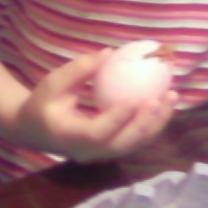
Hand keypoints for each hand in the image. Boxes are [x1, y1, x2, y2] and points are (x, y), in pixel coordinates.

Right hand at [14, 50, 177, 162]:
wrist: (36, 131)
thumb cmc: (43, 103)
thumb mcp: (52, 83)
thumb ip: (77, 70)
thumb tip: (109, 53)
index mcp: (69, 137)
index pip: (96, 133)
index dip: (117, 119)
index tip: (134, 99)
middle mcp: (88, 152)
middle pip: (122, 143)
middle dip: (146, 122)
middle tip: (160, 97)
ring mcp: (101, 155)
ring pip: (135, 144)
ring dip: (157, 122)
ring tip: (171, 96)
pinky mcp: (112, 151)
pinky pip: (137, 139)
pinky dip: (153, 122)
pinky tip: (165, 102)